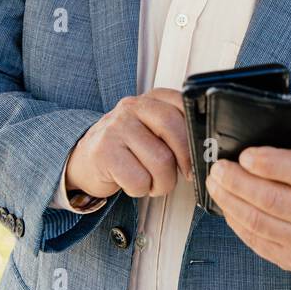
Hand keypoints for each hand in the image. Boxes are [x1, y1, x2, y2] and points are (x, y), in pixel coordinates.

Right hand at [65, 88, 191, 199]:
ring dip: (162, 183)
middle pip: (173, 130)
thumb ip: (176, 130)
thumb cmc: (126, 148)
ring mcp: (116, 128)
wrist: (84, 160)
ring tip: (152, 182)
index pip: (183, 105)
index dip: (196, 134)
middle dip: (184, 160)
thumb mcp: (152, 130)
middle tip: (183, 174)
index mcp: (150, 99)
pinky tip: (132, 183)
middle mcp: (132, 107)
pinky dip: (141, 190)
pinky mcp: (104, 152)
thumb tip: (206, 150)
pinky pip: (139, 180)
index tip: (199, 154)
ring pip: (160, 161)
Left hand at [206, 137, 290, 273]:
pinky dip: (237, 222)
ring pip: (259, 223)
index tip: (244, 154)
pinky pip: (257, 241)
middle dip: (238, 182)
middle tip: (219, 168)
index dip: (266, 163)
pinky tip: (229, 206)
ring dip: (230, 202)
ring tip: (216, 185)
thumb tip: (259, 143)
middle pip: (272, 199)